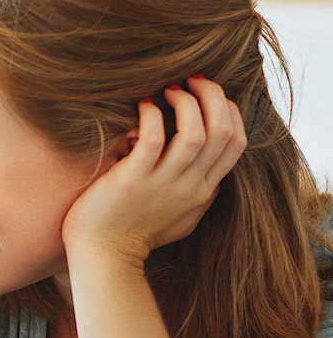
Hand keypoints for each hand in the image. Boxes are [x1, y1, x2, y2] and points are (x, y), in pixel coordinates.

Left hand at [62, 75, 246, 264]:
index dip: (230, 111)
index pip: (236, 143)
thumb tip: (213, 180)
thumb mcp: (180, 219)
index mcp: (202, 191)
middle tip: (191, 80)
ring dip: (186, 102)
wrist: (103, 257)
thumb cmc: (134, 236)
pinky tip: (142, 107)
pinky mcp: (132, 180)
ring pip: (196, 133)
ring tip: (167, 90)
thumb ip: (198, 198)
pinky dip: (152, 115)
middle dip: (213, 96)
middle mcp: (189, 186)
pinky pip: (154, 138)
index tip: (210, 95)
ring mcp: (162, 184)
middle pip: (223, 132)